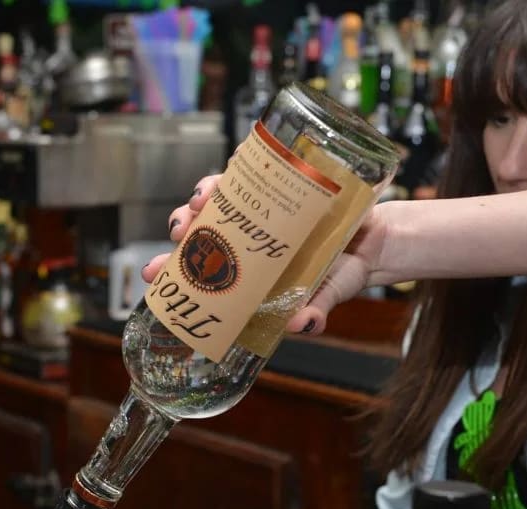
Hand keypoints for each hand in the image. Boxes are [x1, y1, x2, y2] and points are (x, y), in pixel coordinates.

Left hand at [143, 176, 391, 335]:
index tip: (152, 274)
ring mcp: (257, 210)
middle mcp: (244, 238)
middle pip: (199, 231)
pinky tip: (233, 165)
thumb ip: (314, 312)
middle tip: (179, 233)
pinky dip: (236, 167)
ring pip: (216, 198)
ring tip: (201, 201)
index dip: (170, 270)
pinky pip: (248, 171)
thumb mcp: (327, 296)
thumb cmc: (341, 274)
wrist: (374, 241)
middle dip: (181, 228)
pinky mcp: (276, 183)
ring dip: (202, 196)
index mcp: (245, 270)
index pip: (198, 270)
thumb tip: (302, 325)